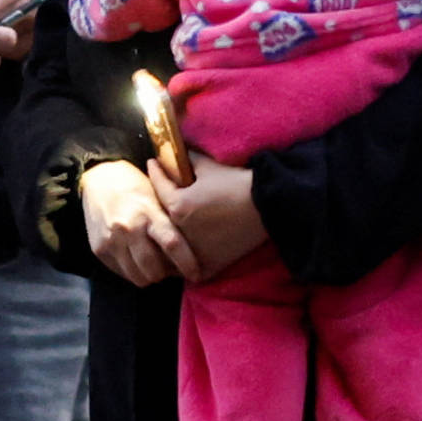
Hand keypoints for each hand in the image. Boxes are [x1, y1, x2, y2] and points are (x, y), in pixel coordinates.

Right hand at [81, 158, 198, 285]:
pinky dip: (134, 272)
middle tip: (174, 270)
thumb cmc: (140, 188)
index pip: (172, 244)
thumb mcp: (160, 197)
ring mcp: (112, 240)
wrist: (101, 180)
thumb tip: (197, 249)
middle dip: (167, 274)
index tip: (197, 274)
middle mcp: (129, 228)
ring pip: (138, 277)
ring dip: (151, 276)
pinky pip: (122, 273)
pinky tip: (140, 262)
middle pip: (154, 269)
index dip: (187, 263)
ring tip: (157, 266)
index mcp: (150, 212)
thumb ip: (173, 221)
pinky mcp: (99, 249)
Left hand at [151, 152, 266, 283]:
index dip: (156, 172)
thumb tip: (180, 151)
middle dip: (157, 210)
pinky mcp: (209, 265)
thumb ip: (190, 159)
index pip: (159, 187)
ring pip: (170, 251)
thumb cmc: (239, 184)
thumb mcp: (211, 167)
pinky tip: (183, 259)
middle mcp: (180, 231)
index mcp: (178, 205)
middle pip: (161, 222)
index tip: (152, 164)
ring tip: (165, 237)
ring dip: (167, 243)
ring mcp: (194, 251)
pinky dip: (186, 264)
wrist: (269, 206)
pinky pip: (189, 269)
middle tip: (156, 202)